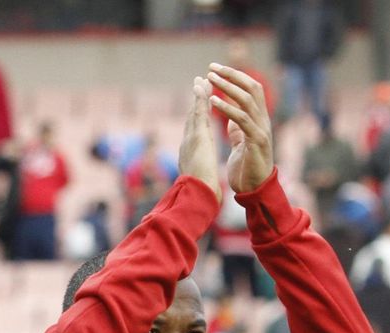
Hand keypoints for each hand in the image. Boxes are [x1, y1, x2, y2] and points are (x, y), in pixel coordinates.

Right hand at [178, 75, 221, 204]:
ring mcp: (190, 138)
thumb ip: (201, 173)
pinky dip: (200, 99)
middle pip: (192, 118)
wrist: (198, 195)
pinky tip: (202, 87)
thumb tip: (203, 178)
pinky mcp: (197, 136)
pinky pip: (199, 113)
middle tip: (198, 85)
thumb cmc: (201, 192)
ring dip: (198, 96)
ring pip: (194, 113)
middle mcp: (187, 143)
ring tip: (200, 80)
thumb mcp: (201, 180)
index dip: (197, 118)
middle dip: (195, 102)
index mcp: (190, 154)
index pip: (194, 132)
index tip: (200, 106)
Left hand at [208, 64, 273, 193]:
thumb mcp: (241, 143)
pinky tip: (214, 101)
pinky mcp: (257, 141)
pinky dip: (227, 108)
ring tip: (211, 79)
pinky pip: (242, 119)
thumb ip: (238, 129)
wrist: (255, 190)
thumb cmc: (247, 168)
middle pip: (251, 87)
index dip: (234, 76)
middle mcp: (263, 120)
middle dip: (231, 75)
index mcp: (258, 119)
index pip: (250, 89)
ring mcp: (261, 129)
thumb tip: (232, 118)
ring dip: (228, 87)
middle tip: (212, 68)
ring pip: (247, 100)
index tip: (215, 69)